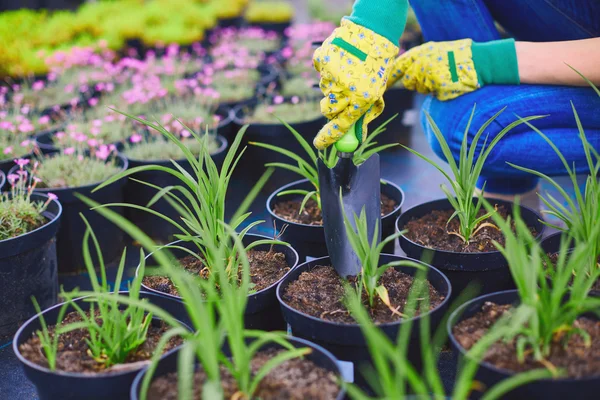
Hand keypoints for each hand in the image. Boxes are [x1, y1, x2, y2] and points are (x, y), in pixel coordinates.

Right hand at [312, 19, 397, 149]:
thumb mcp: (376, 92)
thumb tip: (355, 136)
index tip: (319, 146)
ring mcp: (331, 74)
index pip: (340, 125)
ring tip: (348, 73)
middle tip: (341, 99)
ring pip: (325, 92)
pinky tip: (341, 62)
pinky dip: (328, 71)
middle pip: (328, 111)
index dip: (328, 138)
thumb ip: (364, 113)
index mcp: (361, 98)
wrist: (373, 32)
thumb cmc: (378, 66)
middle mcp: (344, 88)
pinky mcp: (323, 61)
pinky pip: (321, 74)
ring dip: (333, 88)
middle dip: (332, 109)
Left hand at [388, 39, 479, 100]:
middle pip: (410, 82)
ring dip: (430, 87)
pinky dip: (441, 92)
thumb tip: (404, 74)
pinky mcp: (437, 88)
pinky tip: (451, 83)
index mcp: (420, 53)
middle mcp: (421, 65)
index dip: (391, 77)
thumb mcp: (435, 51)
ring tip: (446, 76)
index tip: (384, 86)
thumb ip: (419, 60)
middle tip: (435, 75)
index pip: (399, 66)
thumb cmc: (457, 57)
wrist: (478, 61)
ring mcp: (428, 77)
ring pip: (422, 90)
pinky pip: (434, 95)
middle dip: (418, 83)